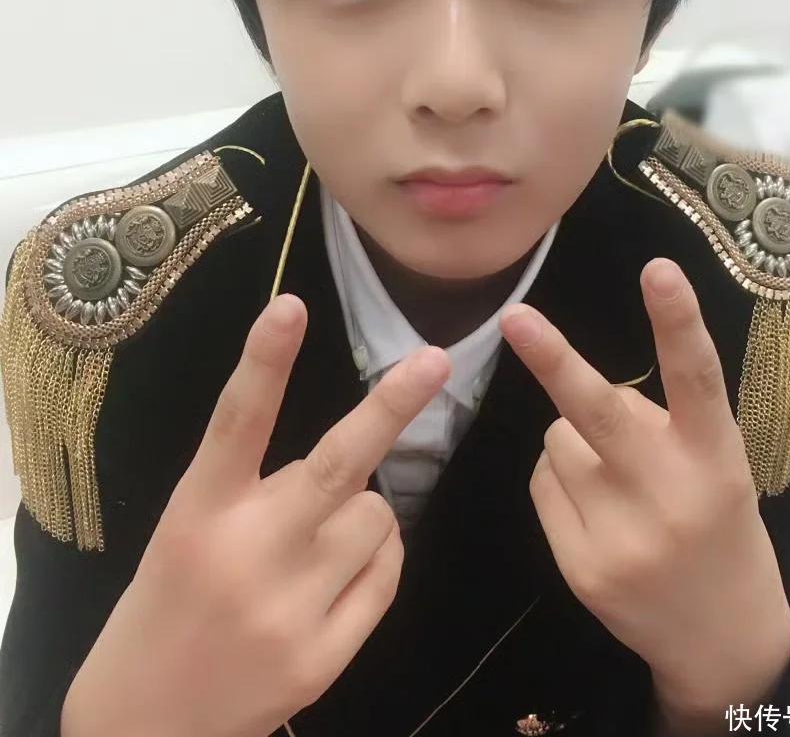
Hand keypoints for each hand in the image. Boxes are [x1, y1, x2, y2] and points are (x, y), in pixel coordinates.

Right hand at [61, 293, 450, 736]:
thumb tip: (352, 459)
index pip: (236, 423)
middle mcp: (247, 554)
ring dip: (366, 511)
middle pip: (336, 465)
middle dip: (391, 406)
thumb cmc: (166, 609)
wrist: (144, 730)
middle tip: (435, 359)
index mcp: (198, 513)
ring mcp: (289, 609)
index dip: (264, 361)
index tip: (290, 305)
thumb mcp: (185, 535)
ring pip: (377, 516)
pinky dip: (377, 559)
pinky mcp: (323, 655)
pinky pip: (386, 574)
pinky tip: (339, 577)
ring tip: (320, 539)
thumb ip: (251, 492)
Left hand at [498, 258, 789, 719]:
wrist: (723, 639)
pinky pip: (543, 484)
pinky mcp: (582, 568)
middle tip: (514, 317)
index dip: (679, 322)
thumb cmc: (718, 525)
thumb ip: (664, 425)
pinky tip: (596, 510)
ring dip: (573, 438)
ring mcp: (621, 537)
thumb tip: (582, 388)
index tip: (659, 269)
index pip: (697, 379)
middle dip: (554, 360)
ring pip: (558, 440)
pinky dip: (558, 479)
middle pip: (600, 414)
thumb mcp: (717, 469)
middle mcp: (669, 496)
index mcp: (715, 460)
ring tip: (616, 477)